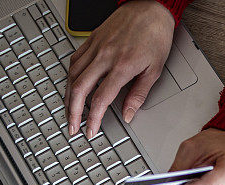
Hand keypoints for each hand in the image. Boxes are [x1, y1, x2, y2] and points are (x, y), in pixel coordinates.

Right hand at [64, 0, 174, 137]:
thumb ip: (138, 95)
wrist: (151, 7)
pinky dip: (70, 75)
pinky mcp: (92, 39)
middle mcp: (105, 56)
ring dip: (68, 96)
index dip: (93, 119)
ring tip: (70, 110)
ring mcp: (96, 46)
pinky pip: (75, 59)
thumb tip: (129, 115)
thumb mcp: (154, 70)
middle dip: (73, 112)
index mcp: (122, 66)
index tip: (90, 131)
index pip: (100, 99)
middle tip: (73, 126)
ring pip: (73, 74)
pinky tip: (72, 85)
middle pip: (80, 89)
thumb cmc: (156, 35)